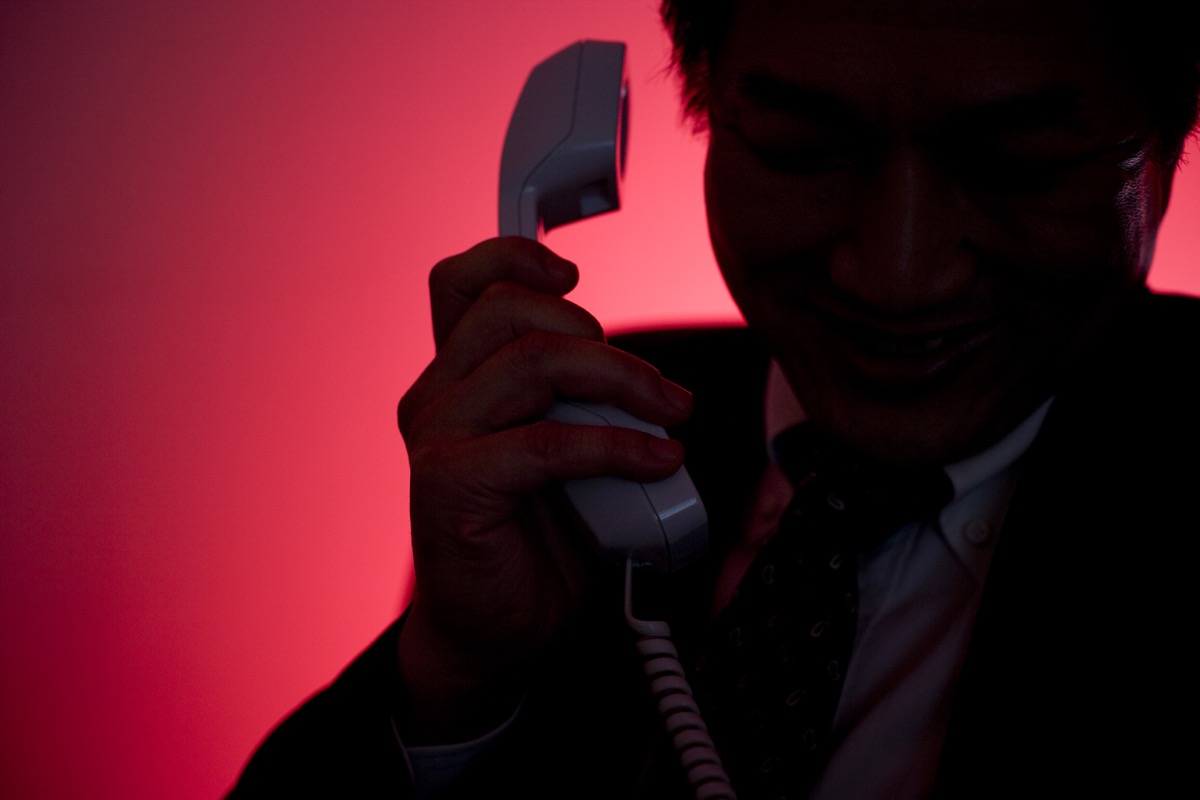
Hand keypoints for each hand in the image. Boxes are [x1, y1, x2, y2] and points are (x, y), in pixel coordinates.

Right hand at [394, 237, 691, 741]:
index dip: (513, 258)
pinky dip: (617, 445)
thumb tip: (650, 385)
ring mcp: (437, 435)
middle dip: (602, 338)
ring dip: (623, 383)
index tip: (572, 279)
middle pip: (511, 310)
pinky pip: (546, 441)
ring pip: (534, 363)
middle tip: (655, 390)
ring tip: (668, 419)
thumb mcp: (567, 448)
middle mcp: (437, 395)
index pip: (461, 283)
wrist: (497, 630)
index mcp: (460, 377)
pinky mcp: (448, 482)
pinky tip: (656, 461)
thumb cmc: (533, 540)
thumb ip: (583, 403)